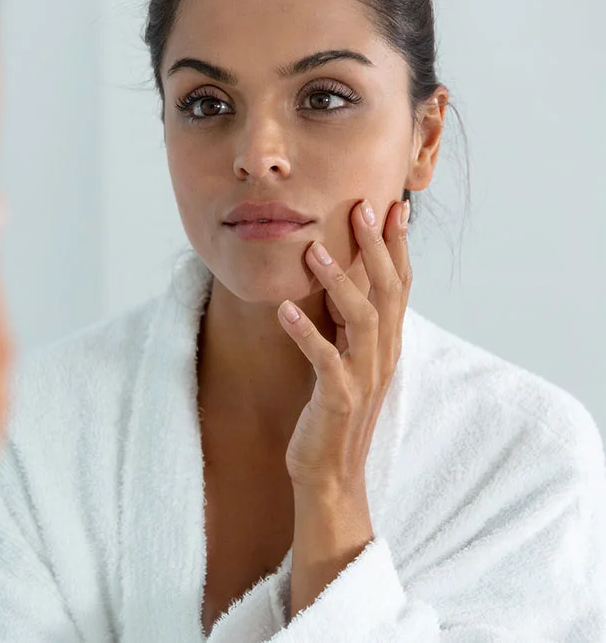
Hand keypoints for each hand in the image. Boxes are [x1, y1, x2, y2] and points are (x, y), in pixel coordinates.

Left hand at [276, 198, 410, 615]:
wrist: (330, 475)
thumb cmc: (332, 413)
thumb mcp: (346, 360)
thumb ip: (348, 325)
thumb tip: (342, 281)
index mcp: (386, 344)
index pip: (399, 286)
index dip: (398, 247)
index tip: (393, 207)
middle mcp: (382, 356)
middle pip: (387, 293)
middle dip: (376, 249)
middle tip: (362, 208)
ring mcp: (363, 378)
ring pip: (361, 320)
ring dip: (339, 282)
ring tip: (314, 249)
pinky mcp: (338, 401)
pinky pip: (324, 361)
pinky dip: (305, 334)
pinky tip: (283, 310)